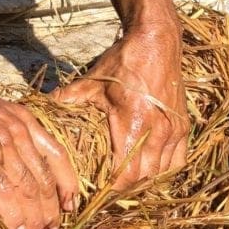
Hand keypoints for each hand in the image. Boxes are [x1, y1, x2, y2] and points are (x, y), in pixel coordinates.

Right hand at [0, 80, 77, 228]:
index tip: (70, 206)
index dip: (67, 185)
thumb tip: (19, 173)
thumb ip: (9, 138)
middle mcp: (17, 129)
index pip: (57, 155)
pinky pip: (3, 190)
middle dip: (51, 210)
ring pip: (27, 188)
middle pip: (44, 178)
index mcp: (23, 119)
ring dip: (34, 218)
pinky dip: (12, 215)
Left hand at [50, 26, 187, 189]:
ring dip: (145, 179)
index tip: (97, 186)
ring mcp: (173, 131)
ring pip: (161, 173)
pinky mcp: (183, 126)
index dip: (111, 186)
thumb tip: (45, 106)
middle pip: (143, 178)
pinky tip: (150, 165)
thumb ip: (70, 97)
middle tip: (108, 183)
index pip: (125, 173)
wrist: (156, 42)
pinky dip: (164, 168)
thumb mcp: (93, 79)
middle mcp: (157, 132)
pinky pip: (177, 160)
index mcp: (132, 123)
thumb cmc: (123, 61)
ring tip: (127, 177)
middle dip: (126, 186)